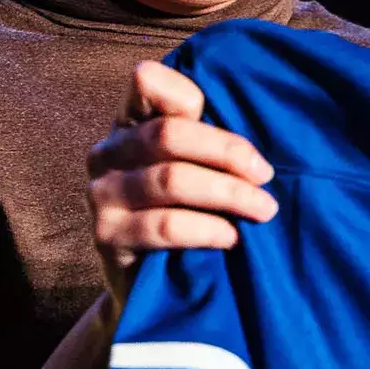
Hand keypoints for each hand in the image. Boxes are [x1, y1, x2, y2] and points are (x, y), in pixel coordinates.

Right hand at [86, 59, 278, 313]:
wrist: (148, 287)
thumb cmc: (184, 212)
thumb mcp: (193, 167)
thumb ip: (205, 136)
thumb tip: (267, 111)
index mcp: (129, 122)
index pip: (148, 81)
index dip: (191, 94)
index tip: (243, 121)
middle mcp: (108, 152)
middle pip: (170, 134)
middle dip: (228, 153)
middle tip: (266, 176)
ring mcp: (102, 194)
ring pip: (172, 180)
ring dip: (228, 193)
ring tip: (263, 209)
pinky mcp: (107, 235)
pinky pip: (165, 225)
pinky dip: (207, 229)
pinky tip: (232, 237)